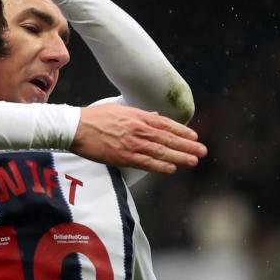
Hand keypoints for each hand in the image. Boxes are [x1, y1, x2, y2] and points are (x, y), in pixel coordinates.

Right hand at [72, 105, 206, 173]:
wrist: (76, 127)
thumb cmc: (95, 117)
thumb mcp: (120, 110)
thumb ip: (140, 114)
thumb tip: (155, 116)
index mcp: (138, 116)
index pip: (166, 125)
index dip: (182, 132)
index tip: (195, 137)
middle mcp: (139, 129)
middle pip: (168, 138)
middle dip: (187, 146)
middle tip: (203, 152)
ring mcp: (132, 143)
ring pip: (161, 151)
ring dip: (179, 157)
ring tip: (193, 161)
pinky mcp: (123, 156)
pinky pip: (146, 162)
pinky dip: (160, 166)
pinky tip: (172, 169)